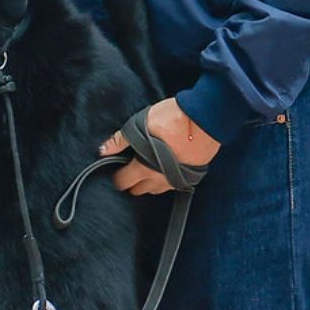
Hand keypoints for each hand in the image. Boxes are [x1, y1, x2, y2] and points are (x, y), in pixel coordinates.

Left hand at [101, 97, 218, 195]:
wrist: (206, 118)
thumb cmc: (172, 119)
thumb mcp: (140, 123)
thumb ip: (121, 140)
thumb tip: (103, 150)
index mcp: (144, 168)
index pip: (125, 182)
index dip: (118, 177)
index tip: (118, 170)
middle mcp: (160, 179)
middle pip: (140, 190)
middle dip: (133, 182)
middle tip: (132, 169)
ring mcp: (177, 180)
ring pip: (158, 189)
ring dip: (150, 183)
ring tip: (148, 169)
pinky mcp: (192, 176)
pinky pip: (174, 184)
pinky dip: (167, 179)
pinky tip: (167, 168)